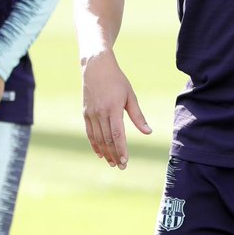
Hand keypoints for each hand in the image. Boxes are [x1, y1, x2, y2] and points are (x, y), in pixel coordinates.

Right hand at [82, 50, 150, 169]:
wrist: (96, 67)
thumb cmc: (117, 81)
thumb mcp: (130, 96)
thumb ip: (138, 115)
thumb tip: (148, 132)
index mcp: (113, 109)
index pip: (117, 134)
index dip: (121, 149)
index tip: (125, 161)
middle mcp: (100, 113)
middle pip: (107, 139)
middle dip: (114, 155)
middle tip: (121, 167)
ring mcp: (91, 114)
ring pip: (97, 138)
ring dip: (105, 152)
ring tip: (112, 163)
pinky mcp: (85, 113)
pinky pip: (90, 133)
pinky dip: (94, 144)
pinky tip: (100, 153)